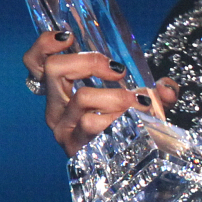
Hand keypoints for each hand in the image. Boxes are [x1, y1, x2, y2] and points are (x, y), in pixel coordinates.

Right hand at [21, 30, 178, 156]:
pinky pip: (92, 123)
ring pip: (81, 97)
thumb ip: (158, 90)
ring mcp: (63, 128)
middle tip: (118, 70)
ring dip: (115, 95)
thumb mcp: (145, 101)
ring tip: (136, 101)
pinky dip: (116, 116)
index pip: (34, 63)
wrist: (136, 164)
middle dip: (90, 62)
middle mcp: (56, 108)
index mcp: (62, 91)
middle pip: (54, 69)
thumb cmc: (132, 126)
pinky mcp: (74, 146)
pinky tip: (131, 120)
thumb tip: (167, 89)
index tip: (69, 37)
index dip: (45, 45)